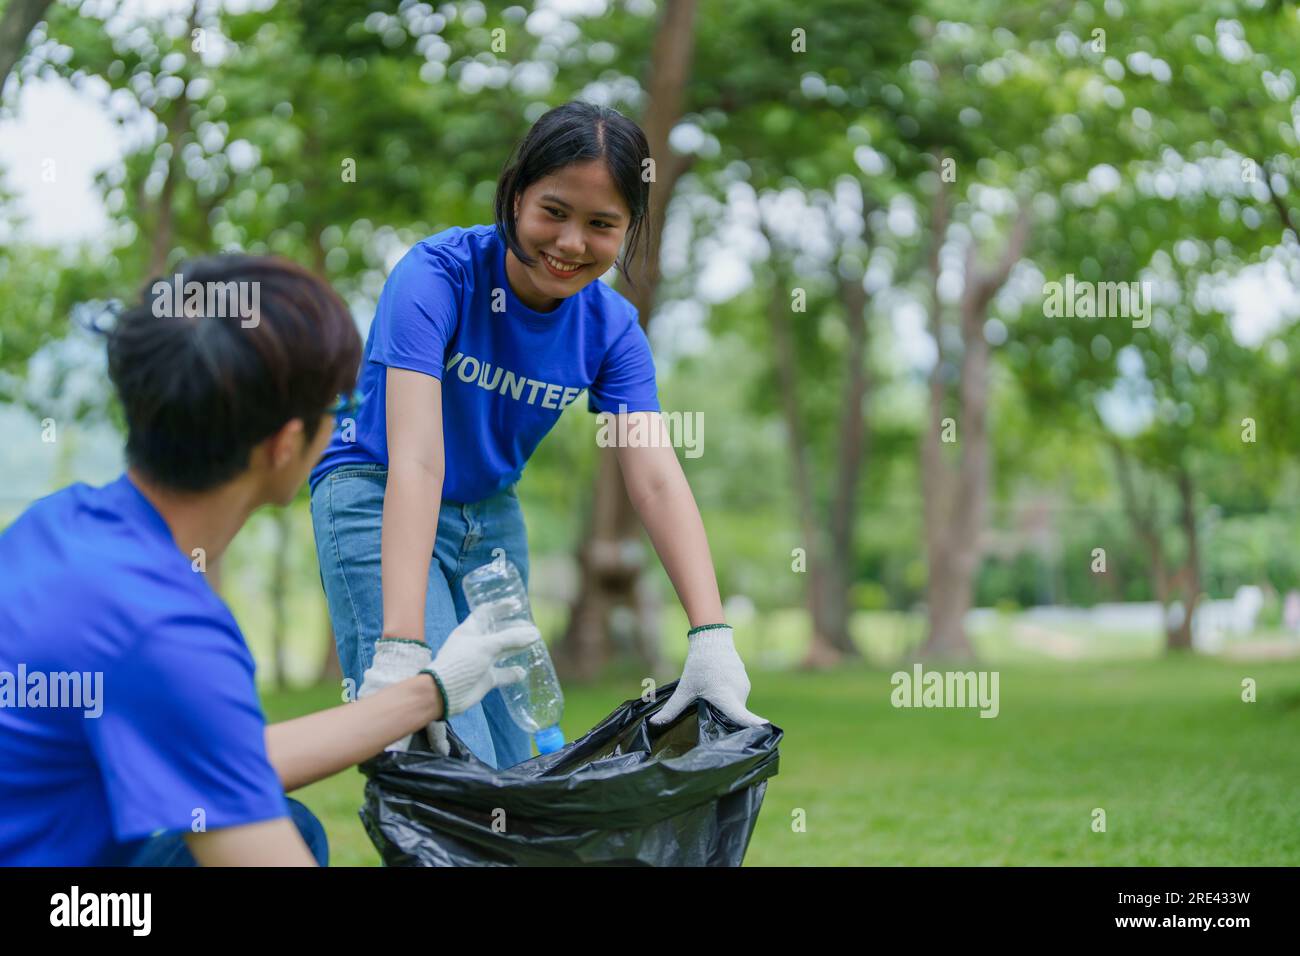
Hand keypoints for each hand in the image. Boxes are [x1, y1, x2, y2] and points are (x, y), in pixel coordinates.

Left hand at [357, 610, 536, 755]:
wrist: (445, 692)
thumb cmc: (460, 662)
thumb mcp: (486, 646)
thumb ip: (510, 639)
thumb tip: (535, 634)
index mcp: (470, 630)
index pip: (486, 612)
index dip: (500, 606)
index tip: (517, 604)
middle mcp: (476, 643)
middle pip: (498, 631)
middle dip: (514, 628)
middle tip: (532, 626)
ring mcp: (481, 661)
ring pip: (502, 652)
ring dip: (516, 648)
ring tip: (533, 643)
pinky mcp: (486, 678)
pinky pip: (503, 674)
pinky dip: (513, 673)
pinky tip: (523, 672)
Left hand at [649, 624, 767, 727]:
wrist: (712, 640)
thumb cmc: (699, 666)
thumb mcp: (685, 689)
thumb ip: (672, 709)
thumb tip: (654, 724)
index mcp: (727, 698)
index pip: (743, 718)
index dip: (753, 727)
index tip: (763, 733)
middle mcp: (739, 694)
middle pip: (734, 714)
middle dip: (724, 718)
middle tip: (709, 715)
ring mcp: (744, 687)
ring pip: (735, 704)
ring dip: (725, 705)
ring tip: (711, 696)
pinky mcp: (744, 680)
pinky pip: (737, 694)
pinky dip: (729, 695)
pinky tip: (716, 687)